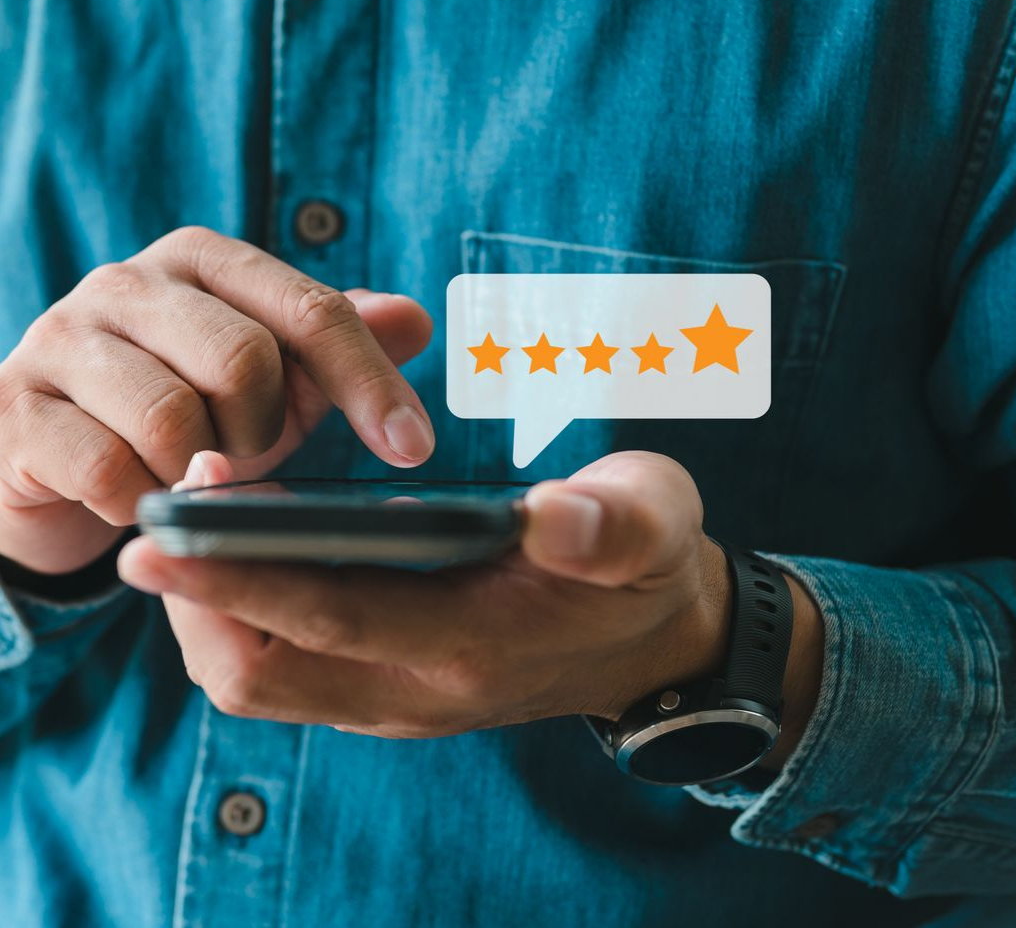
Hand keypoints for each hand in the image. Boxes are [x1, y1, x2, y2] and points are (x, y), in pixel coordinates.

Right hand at [0, 226, 433, 574]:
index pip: (313, 311)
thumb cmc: (184, 409)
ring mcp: (63, 338)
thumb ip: (337, 344)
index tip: (415, 447)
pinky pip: (110, 471)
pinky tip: (135, 495)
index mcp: (205, 259)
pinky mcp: (16, 406)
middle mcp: (129, 281)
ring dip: (200, 470)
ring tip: (185, 469)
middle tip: (243, 451)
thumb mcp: (273, 378)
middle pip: (245, 360)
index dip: (371, 383)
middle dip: (263, 430)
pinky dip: (142, 502)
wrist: (54, 459)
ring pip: (175, 419)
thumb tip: (416, 319)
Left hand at [118, 450, 823, 766]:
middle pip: (264, 669)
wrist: (659, 644)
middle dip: (195, 596)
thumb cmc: (648, 567)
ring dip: (208, 613)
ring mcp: (402, 699)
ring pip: (262, 680)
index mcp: (479, 640)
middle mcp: (423, 687)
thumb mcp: (655, 527)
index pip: (333, 615)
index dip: (242, 573)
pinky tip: (237, 560)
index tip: (171, 523)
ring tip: (186, 531)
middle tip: (161, 512)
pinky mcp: (393, 690)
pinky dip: (242, 622)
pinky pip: (286, 672)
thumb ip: (609, 527)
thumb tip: (552, 515)